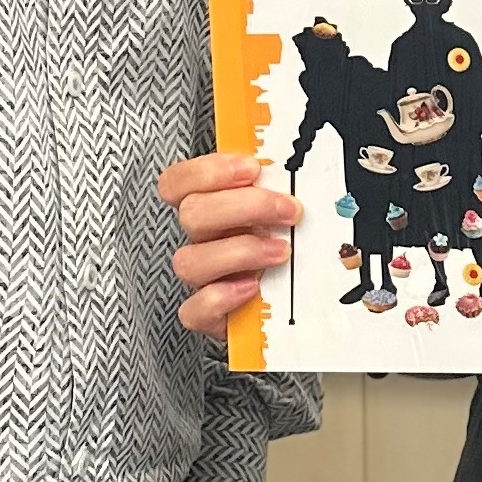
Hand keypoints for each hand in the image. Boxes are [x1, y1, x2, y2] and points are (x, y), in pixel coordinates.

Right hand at [159, 149, 300, 340]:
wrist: (303, 302)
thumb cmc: (294, 245)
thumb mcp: (287, 208)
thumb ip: (281, 185)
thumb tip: (299, 165)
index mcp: (211, 207)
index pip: (178, 182)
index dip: (207, 172)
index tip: (251, 169)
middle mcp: (202, 240)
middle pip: (192, 213)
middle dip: (246, 206)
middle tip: (289, 210)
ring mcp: (204, 280)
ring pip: (189, 261)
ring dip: (240, 251)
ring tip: (281, 252)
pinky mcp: (210, 316)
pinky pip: (193, 311)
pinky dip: (220, 298)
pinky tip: (253, 288)